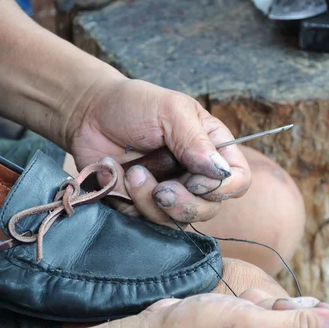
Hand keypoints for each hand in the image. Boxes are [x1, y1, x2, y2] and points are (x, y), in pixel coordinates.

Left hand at [68, 78, 250, 226]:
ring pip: (176, 221)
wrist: (90, 114)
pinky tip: (119, 179)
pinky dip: (130, 205)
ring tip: (132, 173)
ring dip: (151, 202)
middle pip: (210, 209)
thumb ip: (195, 140)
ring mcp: (170, 193)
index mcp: (211, 149)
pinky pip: (145, 223)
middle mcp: (195, 175)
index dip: (222, 189)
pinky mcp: (142, 206)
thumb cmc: (134, 104)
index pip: (238, 180)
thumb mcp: (170, 110)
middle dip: (184, 204)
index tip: (193, 179)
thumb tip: (219, 172)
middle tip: (161, 189)